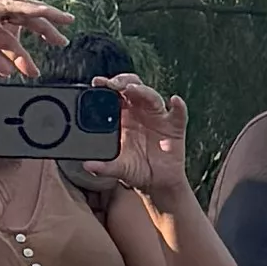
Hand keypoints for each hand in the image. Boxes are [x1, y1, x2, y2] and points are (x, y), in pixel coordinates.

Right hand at [0, 0, 72, 66]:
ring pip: (24, 10)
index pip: (13, 37)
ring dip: (45, 17)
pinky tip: (45, 12)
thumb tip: (8, 71)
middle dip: (45, 31)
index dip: (25, 52)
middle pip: (25, 20)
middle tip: (63, 42)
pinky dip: (31, 8)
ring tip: (64, 25)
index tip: (35, 69)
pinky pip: (13, 6)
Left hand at [102, 76, 190, 196]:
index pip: (115, 95)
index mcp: (123, 117)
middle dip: (123, 82)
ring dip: (143, 91)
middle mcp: (140, 112)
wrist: (158, 184)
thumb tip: (87, 166)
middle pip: (133, 87)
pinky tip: (175, 101)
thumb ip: (104, 167)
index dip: (106, 86)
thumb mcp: (118, 169)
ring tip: (133, 90)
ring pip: (151, 96)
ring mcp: (159, 117)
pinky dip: (178, 106)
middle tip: (113, 84)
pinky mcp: (175, 126)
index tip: (97, 83)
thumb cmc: (136, 171)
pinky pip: (179, 113)